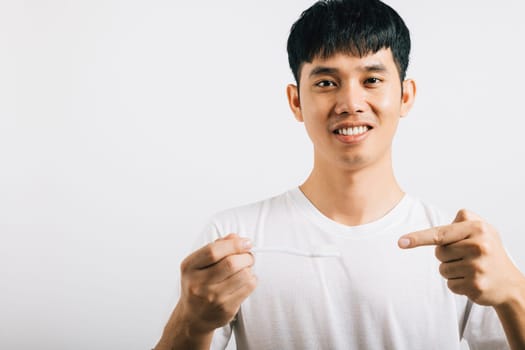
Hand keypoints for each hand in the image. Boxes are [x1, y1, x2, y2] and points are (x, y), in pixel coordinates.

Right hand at [178, 233, 256, 334]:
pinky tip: (245, 280)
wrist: (193, 317)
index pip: (213, 251)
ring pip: (243, 275)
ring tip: (245, 268)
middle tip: (248, 256)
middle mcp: (198, 283)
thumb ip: (217, 247)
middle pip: (231, 263)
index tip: (246, 242)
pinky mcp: (226, 308)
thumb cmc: (198, 285)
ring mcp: (212, 298)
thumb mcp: (199, 264)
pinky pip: (248, 288)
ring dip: (250, 268)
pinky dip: (251, 280)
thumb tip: (236, 237)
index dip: (233, 244)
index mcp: (189, 267)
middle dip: (246, 256)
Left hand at [398, 209, 522, 306]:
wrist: (509, 283)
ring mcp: (478, 267)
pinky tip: (472, 281)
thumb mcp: (481, 228)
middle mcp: (480, 246)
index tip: (401, 242)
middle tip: (467, 257)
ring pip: (442, 269)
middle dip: (447, 256)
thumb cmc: (489, 251)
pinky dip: (457, 284)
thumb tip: (437, 229)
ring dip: (452, 270)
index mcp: (478, 228)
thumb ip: (461, 221)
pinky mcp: (476, 286)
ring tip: (471, 269)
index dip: (418, 238)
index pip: (440, 233)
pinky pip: (449, 284)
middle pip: (439, 252)